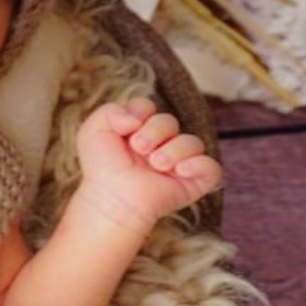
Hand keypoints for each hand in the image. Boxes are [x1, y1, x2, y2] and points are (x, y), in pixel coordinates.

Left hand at [75, 97, 222, 233]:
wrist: (112, 198)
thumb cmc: (102, 167)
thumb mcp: (94, 131)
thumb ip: (110, 111)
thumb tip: (139, 117)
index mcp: (138, 131)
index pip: (148, 107)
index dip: (141, 112)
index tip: (128, 128)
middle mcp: (160, 144)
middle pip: (170, 120)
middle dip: (154, 131)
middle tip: (139, 149)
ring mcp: (178, 163)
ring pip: (193, 142)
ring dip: (173, 150)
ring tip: (156, 165)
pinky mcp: (193, 182)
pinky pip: (212, 167)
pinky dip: (198, 165)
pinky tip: (180, 170)